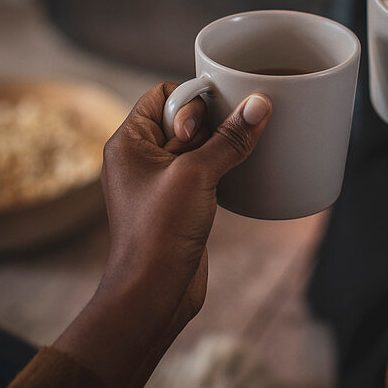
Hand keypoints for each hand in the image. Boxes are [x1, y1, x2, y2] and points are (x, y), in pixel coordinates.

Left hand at [101, 82, 271, 326]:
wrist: (152, 294)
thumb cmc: (159, 233)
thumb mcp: (197, 175)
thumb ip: (229, 138)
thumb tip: (259, 104)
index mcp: (128, 141)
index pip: (162, 94)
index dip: (191, 101)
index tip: (207, 125)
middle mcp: (139, 158)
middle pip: (183, 117)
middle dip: (211, 124)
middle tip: (221, 145)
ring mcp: (158, 182)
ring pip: (196, 145)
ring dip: (219, 147)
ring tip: (234, 158)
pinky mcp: (176, 203)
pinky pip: (201, 170)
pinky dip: (220, 168)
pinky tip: (236, 176)